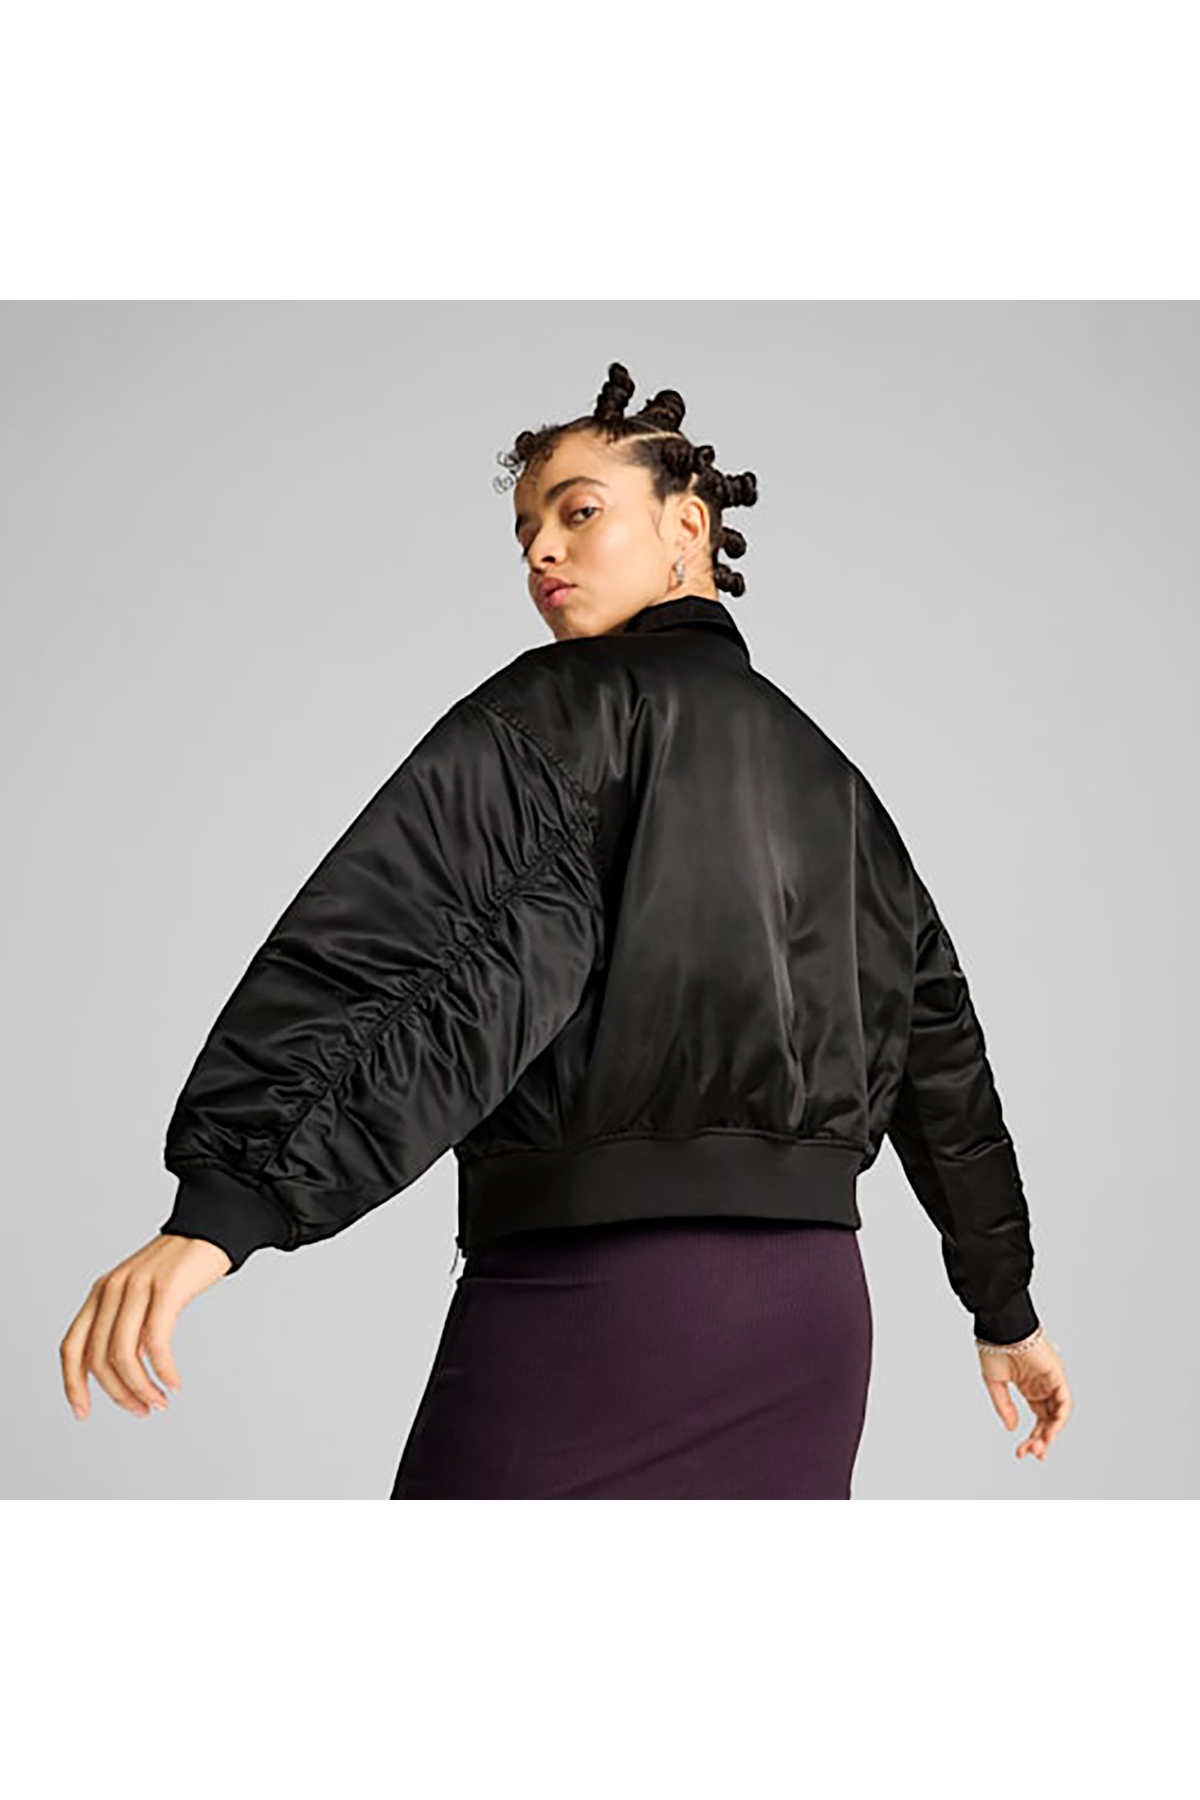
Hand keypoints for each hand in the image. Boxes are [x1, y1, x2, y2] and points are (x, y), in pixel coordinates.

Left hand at [60, 1233, 232, 1420]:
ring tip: (159, 1401)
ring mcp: (137, 1287)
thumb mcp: (140, 1293)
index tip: (82, 1412)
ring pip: (124, 1355)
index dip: (72, 1385)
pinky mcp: (166, 1288)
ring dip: (141, 1388)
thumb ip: (126, 1325)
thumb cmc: (179, 1266)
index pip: (71, 1347)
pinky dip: (163, 1370)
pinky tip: (173, 1382)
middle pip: (99, 1358)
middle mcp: (112, 1289)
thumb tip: (122, 1372)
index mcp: (100, 1293)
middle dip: (119, 1394)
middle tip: (143, 1410)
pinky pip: (156, 1342)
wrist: (211, 1228)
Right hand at [978, 1332, 1072, 1460]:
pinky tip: (1050, 1432)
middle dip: (1041, 1440)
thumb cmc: (993, 1348)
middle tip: (1032, 1454)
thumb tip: (1012, 1428)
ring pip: (1058, 1414)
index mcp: (1029, 1387)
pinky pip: (1064, 1402)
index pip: (1038, 1419)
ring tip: (1039, 1448)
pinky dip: (1060, 1418)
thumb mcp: (995, 1383)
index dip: (1032, 1437)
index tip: (1021, 1452)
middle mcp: (1042, 1387)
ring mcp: (1050, 1381)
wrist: (1000, 1328)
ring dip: (1051, 1433)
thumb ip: (1004, 1407)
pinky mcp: (1057, 1375)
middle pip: (1048, 1421)